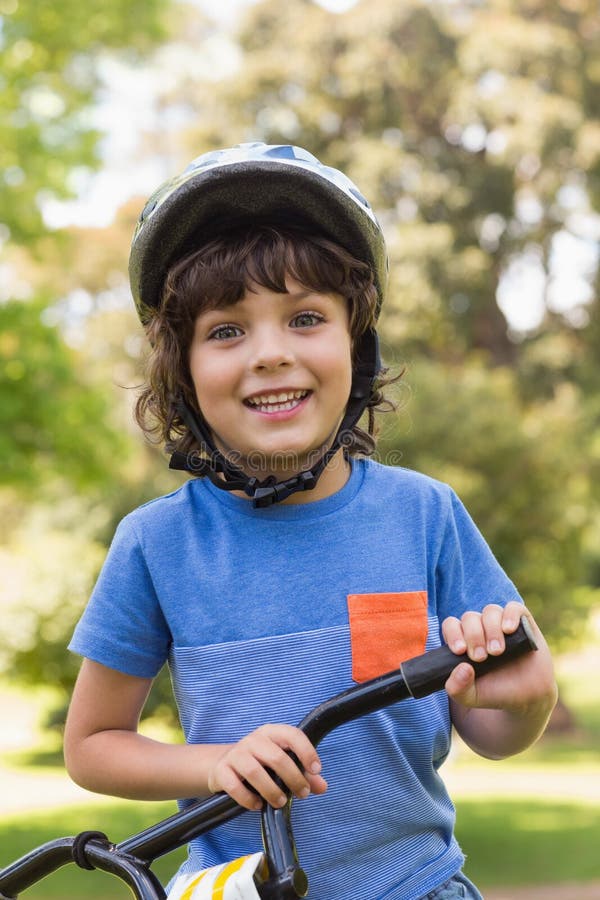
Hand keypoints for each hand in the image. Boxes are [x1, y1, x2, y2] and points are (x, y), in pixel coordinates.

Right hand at [207, 723, 327, 810]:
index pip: (292, 735)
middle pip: (277, 757)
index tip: (316, 770)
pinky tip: (258, 805)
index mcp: (271, 733)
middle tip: (302, 794)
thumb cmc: (260, 763)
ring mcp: (236, 754)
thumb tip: (323, 787)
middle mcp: (253, 740)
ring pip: (255, 772)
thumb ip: (303, 773)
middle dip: (293, 779)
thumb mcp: (281, 763)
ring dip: (271, 791)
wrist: (223, 764)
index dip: (306, 751)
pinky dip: (248, 799)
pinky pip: (235, 786)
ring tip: (280, 802)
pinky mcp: (222, 771)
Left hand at [442, 602, 556, 714]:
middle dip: (474, 636)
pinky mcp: (523, 624)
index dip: (453, 633)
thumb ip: (458, 688)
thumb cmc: (495, 693)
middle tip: (481, 657)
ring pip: (490, 611)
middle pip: (470, 618)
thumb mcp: (471, 697)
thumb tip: (462, 667)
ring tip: (497, 652)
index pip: (451, 625)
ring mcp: (501, 625)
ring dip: (491, 629)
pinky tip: (508, 630)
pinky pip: (514, 607)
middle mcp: (481, 629)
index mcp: (464, 640)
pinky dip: (510, 615)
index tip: (460, 650)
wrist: (527, 699)